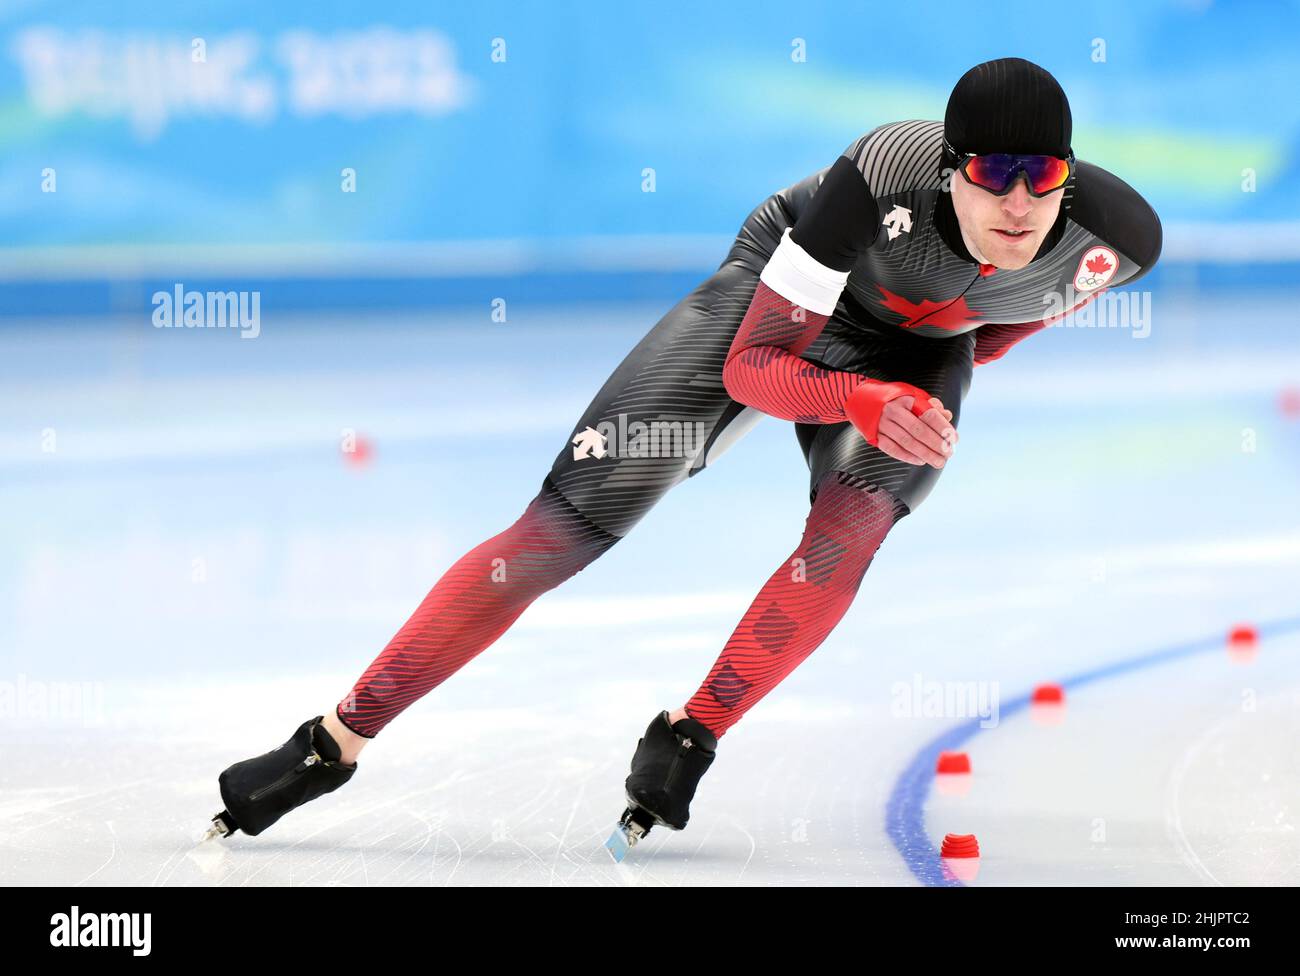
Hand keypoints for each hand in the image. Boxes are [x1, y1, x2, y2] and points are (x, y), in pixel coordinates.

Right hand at [843, 380, 957, 468]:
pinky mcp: (874, 435)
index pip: (928, 414)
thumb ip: (930, 405)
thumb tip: (947, 416)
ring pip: (907, 442)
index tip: (953, 438)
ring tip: (938, 462)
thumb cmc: (892, 398)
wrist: (860, 399)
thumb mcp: (911, 395)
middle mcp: (893, 411)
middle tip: (948, 454)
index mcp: (906, 399)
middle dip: (936, 445)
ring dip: (925, 454)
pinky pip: (892, 449)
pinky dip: (907, 457)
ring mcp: (882, 424)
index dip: (942, 428)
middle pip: (918, 431)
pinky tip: (920, 461)